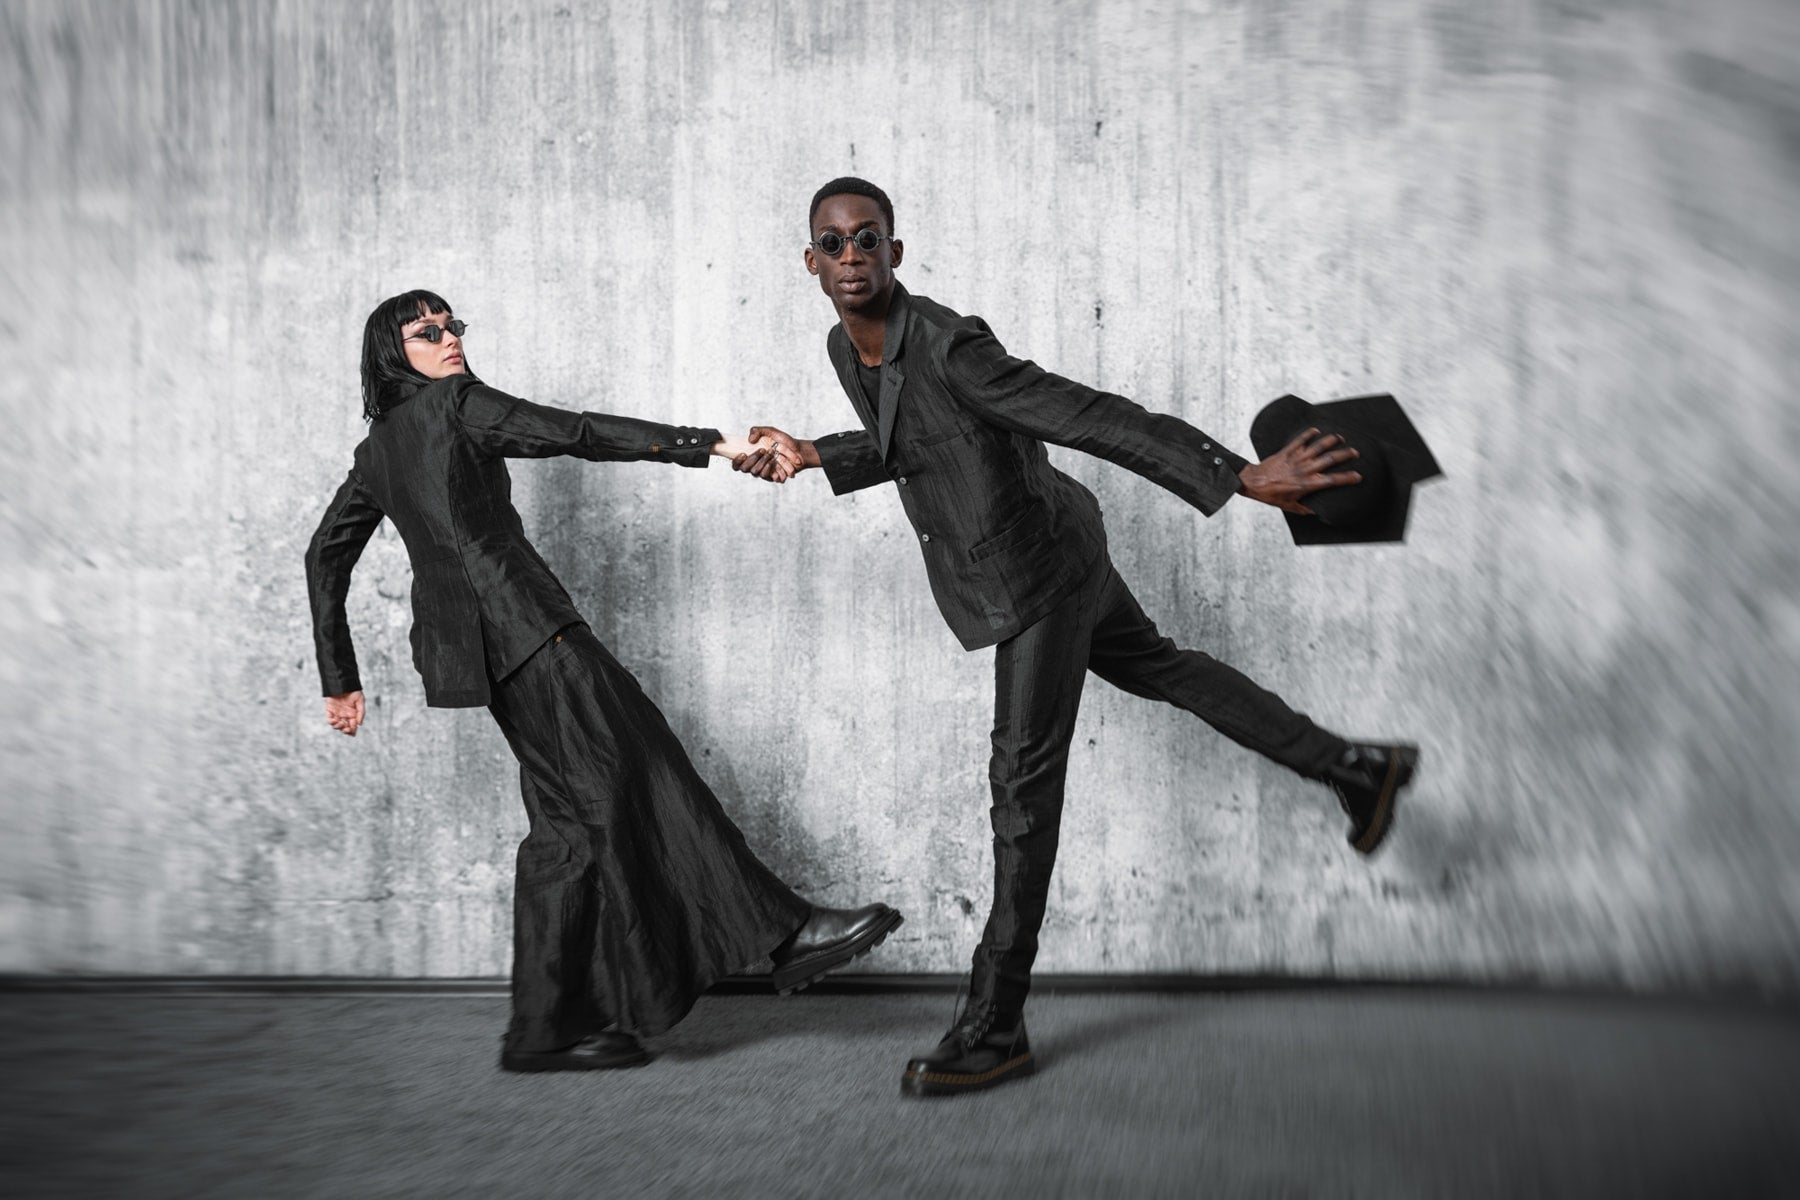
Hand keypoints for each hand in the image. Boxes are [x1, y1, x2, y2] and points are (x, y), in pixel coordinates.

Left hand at [325, 690, 364, 736]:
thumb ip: (361, 713)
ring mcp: (337, 714)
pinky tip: (335, 720)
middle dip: (346, 731)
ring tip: (341, 723)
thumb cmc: (353, 691)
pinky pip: (329, 719)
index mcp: (353, 715)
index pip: (352, 727)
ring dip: (338, 727)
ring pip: (336, 725)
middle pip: (344, 728)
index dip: (353, 730)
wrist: (344, 683)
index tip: (353, 728)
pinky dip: (331, 722)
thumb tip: (360, 724)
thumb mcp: (360, 701)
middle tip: (347, 729)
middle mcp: (345, 716)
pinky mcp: (330, 710)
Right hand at [714, 433, 792, 480]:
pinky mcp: (773, 477)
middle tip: (763, 450)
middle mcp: (755, 465)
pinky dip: (772, 469)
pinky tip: (776, 462)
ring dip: (763, 462)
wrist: (799, 450)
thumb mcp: (770, 431)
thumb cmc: (784, 441)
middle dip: (753, 459)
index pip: (737, 463)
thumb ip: (757, 431)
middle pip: (745, 468)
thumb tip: (749, 440)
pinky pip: (767, 477)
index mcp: (751, 455)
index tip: (743, 453)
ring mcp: (764, 472)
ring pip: (756, 472)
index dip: (736, 461)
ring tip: (772, 454)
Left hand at [1236, 428, 1361, 513]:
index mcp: (1307, 484)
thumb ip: (1304, 509)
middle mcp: (1305, 469)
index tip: (1358, 476)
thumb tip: (1315, 512)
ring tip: (1340, 437)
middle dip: (1345, 454)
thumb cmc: (1271, 495)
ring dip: (1331, 440)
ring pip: (1318, 446)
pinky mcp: (1287, 451)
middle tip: (1355, 452)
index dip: (1347, 478)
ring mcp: (1296, 458)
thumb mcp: (1289, 506)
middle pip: (1330, 459)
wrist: (1253, 482)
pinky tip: (1316, 430)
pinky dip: (1309, 433)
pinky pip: (1300, 439)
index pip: (1332, 480)